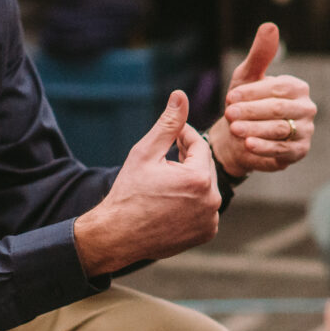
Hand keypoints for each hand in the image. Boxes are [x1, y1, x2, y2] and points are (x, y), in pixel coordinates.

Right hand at [73, 92, 221, 275]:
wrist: (117, 235)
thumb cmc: (129, 192)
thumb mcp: (146, 153)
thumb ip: (168, 124)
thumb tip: (181, 95)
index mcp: (199, 178)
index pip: (199, 145)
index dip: (184, 136)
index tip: (171, 136)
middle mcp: (212, 200)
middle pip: (204, 167)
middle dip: (187, 159)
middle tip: (166, 158)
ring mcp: (210, 220)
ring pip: (205, 188)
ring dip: (191, 179)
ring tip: (167, 180)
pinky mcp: (206, 233)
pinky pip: (204, 209)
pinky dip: (193, 202)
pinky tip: (172, 202)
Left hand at [208, 23, 316, 176]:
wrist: (238, 137)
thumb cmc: (245, 103)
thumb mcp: (247, 77)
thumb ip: (260, 54)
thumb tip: (270, 26)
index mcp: (297, 88)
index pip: (278, 88)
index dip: (253, 93)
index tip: (230, 97)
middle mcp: (306, 108)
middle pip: (279, 109)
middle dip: (252, 111)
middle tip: (229, 113)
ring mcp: (305, 131)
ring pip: (280, 129)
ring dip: (254, 129)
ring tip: (234, 129)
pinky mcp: (299, 152)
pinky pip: (282, 150)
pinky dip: (263, 147)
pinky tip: (247, 145)